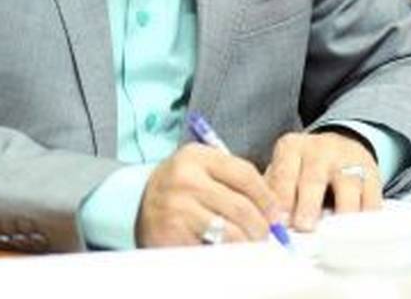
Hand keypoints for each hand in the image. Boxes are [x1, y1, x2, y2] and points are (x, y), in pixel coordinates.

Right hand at [136, 143, 283, 246]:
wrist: (135, 204)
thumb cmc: (179, 188)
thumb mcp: (201, 168)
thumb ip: (233, 178)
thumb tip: (274, 208)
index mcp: (197, 156)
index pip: (245, 175)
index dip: (267, 197)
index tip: (276, 213)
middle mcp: (186, 179)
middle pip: (241, 207)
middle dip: (261, 226)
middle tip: (266, 235)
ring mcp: (177, 208)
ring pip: (231, 232)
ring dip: (246, 243)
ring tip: (249, 245)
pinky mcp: (172, 235)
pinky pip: (212, 249)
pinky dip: (225, 253)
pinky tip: (226, 250)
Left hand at [264, 131, 381, 231]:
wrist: (339, 147)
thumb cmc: (304, 167)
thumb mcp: (284, 170)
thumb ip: (274, 194)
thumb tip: (270, 225)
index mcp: (292, 148)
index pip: (284, 174)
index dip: (282, 200)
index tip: (280, 222)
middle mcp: (320, 150)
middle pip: (314, 178)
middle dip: (308, 205)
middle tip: (304, 227)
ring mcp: (348, 160)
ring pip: (347, 185)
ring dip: (341, 211)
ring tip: (335, 234)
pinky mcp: (371, 174)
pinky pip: (371, 198)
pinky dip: (365, 216)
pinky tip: (358, 231)